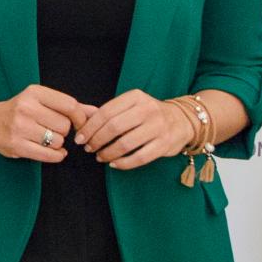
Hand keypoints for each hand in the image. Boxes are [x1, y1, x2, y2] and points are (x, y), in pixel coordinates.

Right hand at [0, 85, 93, 162]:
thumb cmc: (21, 110)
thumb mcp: (43, 101)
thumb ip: (70, 107)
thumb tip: (97, 112)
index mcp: (34, 92)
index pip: (70, 105)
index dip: (81, 118)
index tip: (80, 125)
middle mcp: (26, 108)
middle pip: (65, 126)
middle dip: (65, 131)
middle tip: (54, 130)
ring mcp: (20, 127)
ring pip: (57, 141)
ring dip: (58, 144)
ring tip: (47, 139)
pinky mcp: (16, 145)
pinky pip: (48, 155)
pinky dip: (56, 155)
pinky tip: (53, 151)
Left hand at [77, 90, 194, 168]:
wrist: (182, 120)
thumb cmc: (148, 114)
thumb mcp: (131, 105)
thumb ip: (108, 111)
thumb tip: (81, 119)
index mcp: (136, 97)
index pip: (106, 112)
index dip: (90, 127)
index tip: (79, 138)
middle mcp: (148, 110)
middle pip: (114, 127)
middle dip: (96, 140)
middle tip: (88, 148)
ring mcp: (158, 127)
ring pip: (126, 144)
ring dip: (108, 153)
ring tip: (99, 156)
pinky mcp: (164, 144)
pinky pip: (140, 157)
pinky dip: (123, 163)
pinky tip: (114, 164)